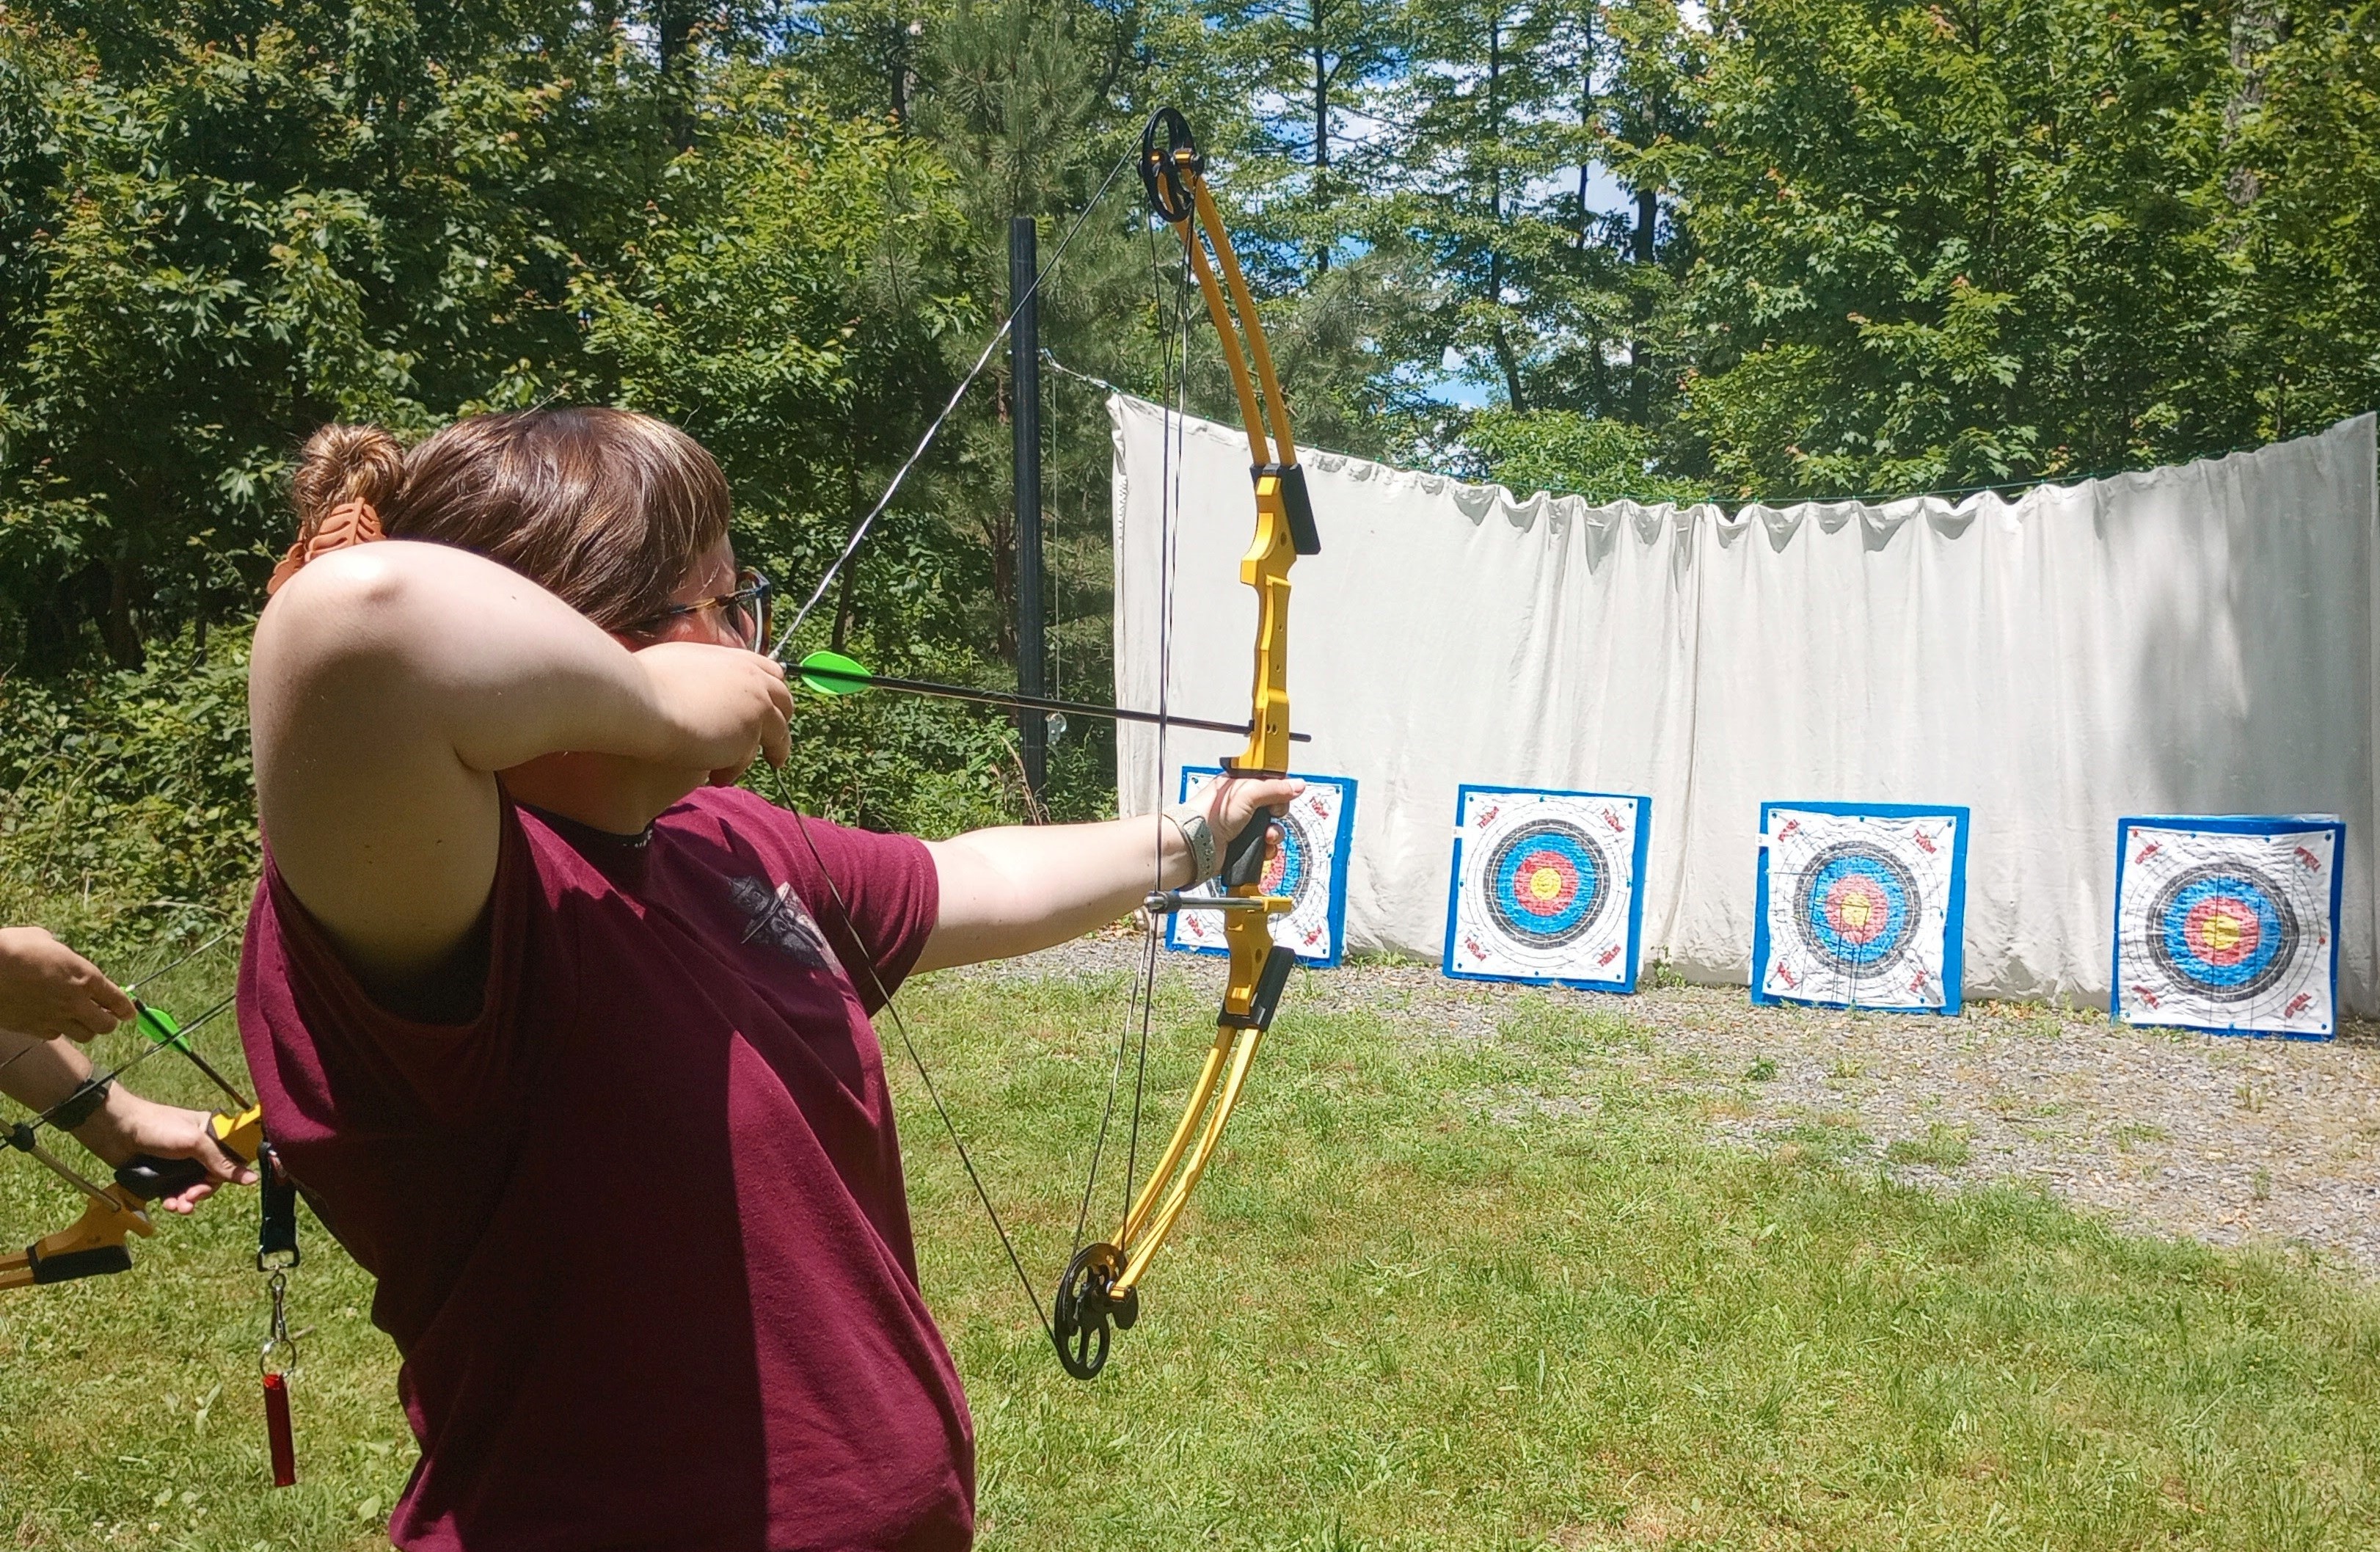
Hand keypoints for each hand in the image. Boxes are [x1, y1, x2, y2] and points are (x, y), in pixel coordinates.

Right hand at [0, 927, 134, 1039]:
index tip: (129, 1013)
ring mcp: (55, 1018)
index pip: (117, 999)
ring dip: (86, 1028)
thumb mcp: (44, 939)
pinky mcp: (34, 1029)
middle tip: (104, 1017)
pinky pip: (56, 1035)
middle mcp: (75, 1001)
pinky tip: (52, 1021)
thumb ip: (60, 953)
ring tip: (80, 1020)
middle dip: (108, 1022)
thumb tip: (57, 952)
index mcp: (84, 977)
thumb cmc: (13, 948)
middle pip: (106, 1025)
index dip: (126, 1008)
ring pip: (84, 1035)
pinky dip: (58, 1030)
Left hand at [72, 1091, 256, 1213]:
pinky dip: (174, 1201)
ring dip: (187, 1200)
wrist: (114, 1131)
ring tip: (177, 1206)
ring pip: (193, 1188)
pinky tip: (169, 1204)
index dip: (228, 1175)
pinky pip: (175, 1193)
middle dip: (202, 1191)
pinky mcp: (163, 1175)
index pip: (231, 1159)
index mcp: (211, 1133)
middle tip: (191, 1197)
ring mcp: (180, 1163)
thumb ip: (221, 1162)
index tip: (214, 1183)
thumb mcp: (193, 1142)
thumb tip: (250, 1178)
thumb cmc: (156, 1127)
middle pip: (213, 1178)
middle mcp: (198, 1148)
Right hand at [633, 641, 793, 784]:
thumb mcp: (676, 663)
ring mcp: (754, 707)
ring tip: (771, 762)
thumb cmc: (643, 682)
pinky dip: (734, 769)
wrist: (642, 702)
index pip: (768, 670)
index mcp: (734, 658)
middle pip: (783, 698)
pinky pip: (750, 758)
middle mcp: (751, 678)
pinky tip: (717, 779)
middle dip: (782, 717)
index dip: (770, 687)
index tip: (766, 702)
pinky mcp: (749, 736)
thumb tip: (690, 673)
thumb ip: (697, 670)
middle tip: (775, 735)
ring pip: (778, 732)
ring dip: (775, 749)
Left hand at [1197, 774, 1303, 866]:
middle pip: (1275, 806)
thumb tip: (1297, 785)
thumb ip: (1275, 788)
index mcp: (1241, 784)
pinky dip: (1268, 847)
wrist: (1199, 844)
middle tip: (1271, 814)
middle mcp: (1243, 803)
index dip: (1280, 789)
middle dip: (1278, 813)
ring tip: (1266, 836)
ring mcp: (1244, 824)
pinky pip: (1267, 845)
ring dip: (1274, 833)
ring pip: (1273, 827)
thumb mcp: (1248, 793)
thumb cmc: (1211, 814)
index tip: (1285, 794)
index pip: (1270, 782)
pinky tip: (1264, 846)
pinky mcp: (1245, 843)